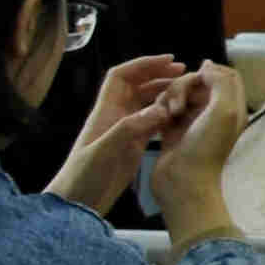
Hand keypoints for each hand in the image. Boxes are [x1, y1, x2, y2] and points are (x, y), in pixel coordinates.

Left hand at [47, 56, 198, 212]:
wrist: (77, 204)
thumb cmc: (85, 176)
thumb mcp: (105, 150)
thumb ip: (130, 128)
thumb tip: (160, 108)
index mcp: (105, 112)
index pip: (122, 76)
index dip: (144, 64)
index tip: (169, 60)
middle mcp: (115, 117)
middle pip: (137, 86)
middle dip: (158, 75)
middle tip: (184, 73)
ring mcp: (124, 132)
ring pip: (146, 104)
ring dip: (164, 94)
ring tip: (186, 92)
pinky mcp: (132, 147)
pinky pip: (151, 124)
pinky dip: (166, 116)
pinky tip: (180, 117)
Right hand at [149, 67, 250, 244]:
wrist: (182, 182)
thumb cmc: (206, 149)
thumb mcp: (224, 111)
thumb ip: (222, 83)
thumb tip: (209, 65)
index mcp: (231, 107)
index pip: (226, 76)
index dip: (210, 73)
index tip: (197, 81)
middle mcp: (214, 112)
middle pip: (198, 81)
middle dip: (184, 87)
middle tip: (177, 107)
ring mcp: (192, 120)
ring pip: (179, 92)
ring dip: (170, 98)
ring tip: (168, 116)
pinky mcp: (172, 128)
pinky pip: (164, 106)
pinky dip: (160, 108)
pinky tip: (159, 120)